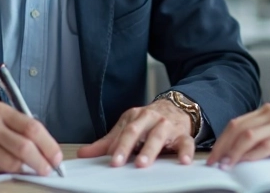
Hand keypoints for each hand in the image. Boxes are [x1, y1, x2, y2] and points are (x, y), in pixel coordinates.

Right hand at [0, 102, 62, 174]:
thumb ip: (19, 129)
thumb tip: (46, 149)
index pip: (32, 127)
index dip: (49, 144)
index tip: (57, 156)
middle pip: (25, 146)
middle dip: (43, 161)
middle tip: (50, 169)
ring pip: (13, 161)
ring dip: (28, 169)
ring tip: (33, 170)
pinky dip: (10, 172)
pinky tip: (13, 170)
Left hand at [77, 99, 195, 167]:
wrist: (178, 107)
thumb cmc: (149, 121)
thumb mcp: (128, 127)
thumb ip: (107, 142)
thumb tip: (83, 154)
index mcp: (134, 116)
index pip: (122, 130)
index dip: (115, 145)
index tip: (109, 158)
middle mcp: (150, 118)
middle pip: (136, 131)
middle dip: (126, 146)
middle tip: (118, 161)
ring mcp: (167, 126)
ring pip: (158, 136)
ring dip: (150, 150)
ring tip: (142, 163)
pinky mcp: (183, 135)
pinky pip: (186, 143)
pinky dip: (185, 152)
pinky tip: (183, 161)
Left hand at [207, 104, 269, 167]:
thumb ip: (265, 135)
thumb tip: (241, 152)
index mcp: (269, 111)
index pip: (237, 123)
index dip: (222, 139)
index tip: (213, 155)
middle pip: (238, 128)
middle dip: (222, 147)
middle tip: (214, 163)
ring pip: (248, 136)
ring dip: (233, 152)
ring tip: (226, 165)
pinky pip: (266, 146)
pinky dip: (252, 155)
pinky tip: (245, 163)